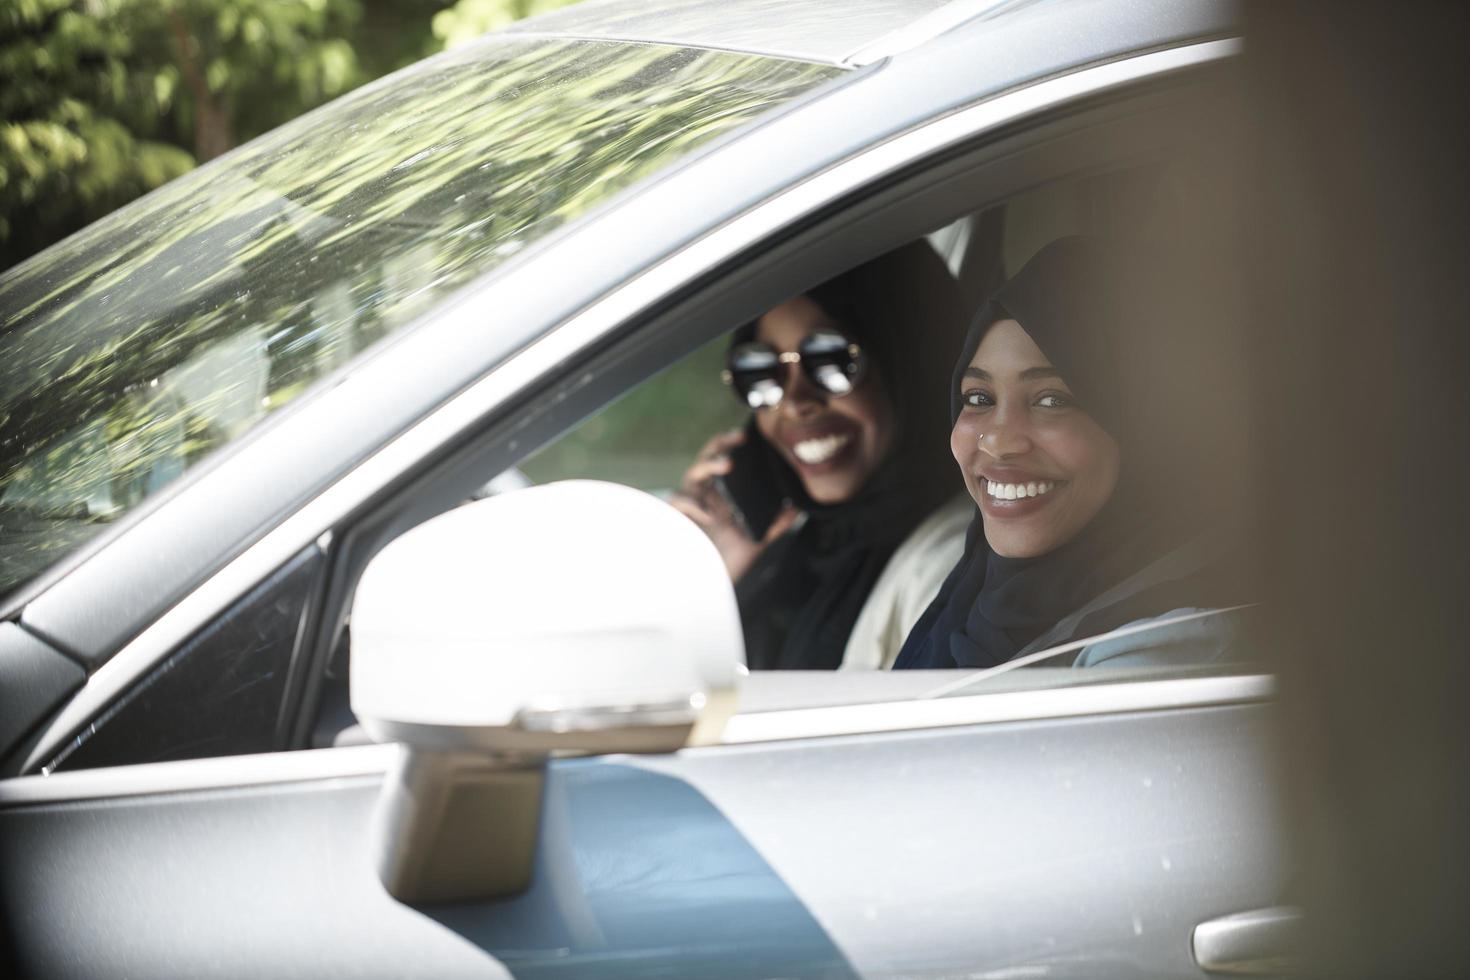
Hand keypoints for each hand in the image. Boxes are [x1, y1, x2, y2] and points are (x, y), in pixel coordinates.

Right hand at [669, 429, 799, 582]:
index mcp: (720, 498)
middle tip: (737, 440)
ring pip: (691, 475)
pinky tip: (707, 513)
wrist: (710, 589)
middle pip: (705, 461)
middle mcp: (704, 499)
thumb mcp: (758, 540)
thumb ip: (776, 523)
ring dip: (708, 465)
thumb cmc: (729, 563)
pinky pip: (678, 500)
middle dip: (719, 446)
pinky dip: (692, 502)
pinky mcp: (678, 522)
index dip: (728, 445)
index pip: (721, 462)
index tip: (744, 436)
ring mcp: (691, 509)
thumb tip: (797, 507)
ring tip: (727, 466)